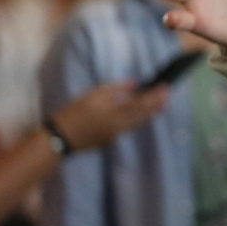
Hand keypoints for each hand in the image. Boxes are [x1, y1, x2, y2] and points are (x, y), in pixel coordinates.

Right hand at [51, 82, 167, 150]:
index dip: (155, 96)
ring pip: (137, 123)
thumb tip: (135, 84)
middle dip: (156, 105)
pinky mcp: (109, 140)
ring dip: (148, 113)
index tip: (165, 88)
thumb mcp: (92, 95)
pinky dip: (136, 119)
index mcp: (115, 114)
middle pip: (143, 116)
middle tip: (167, 96)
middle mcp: (119, 127)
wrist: (59, 138)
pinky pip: (127, 128)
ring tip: (159, 104)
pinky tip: (138, 113)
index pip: (142, 104)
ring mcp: (114, 136)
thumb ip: (116, 89)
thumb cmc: (73, 112)